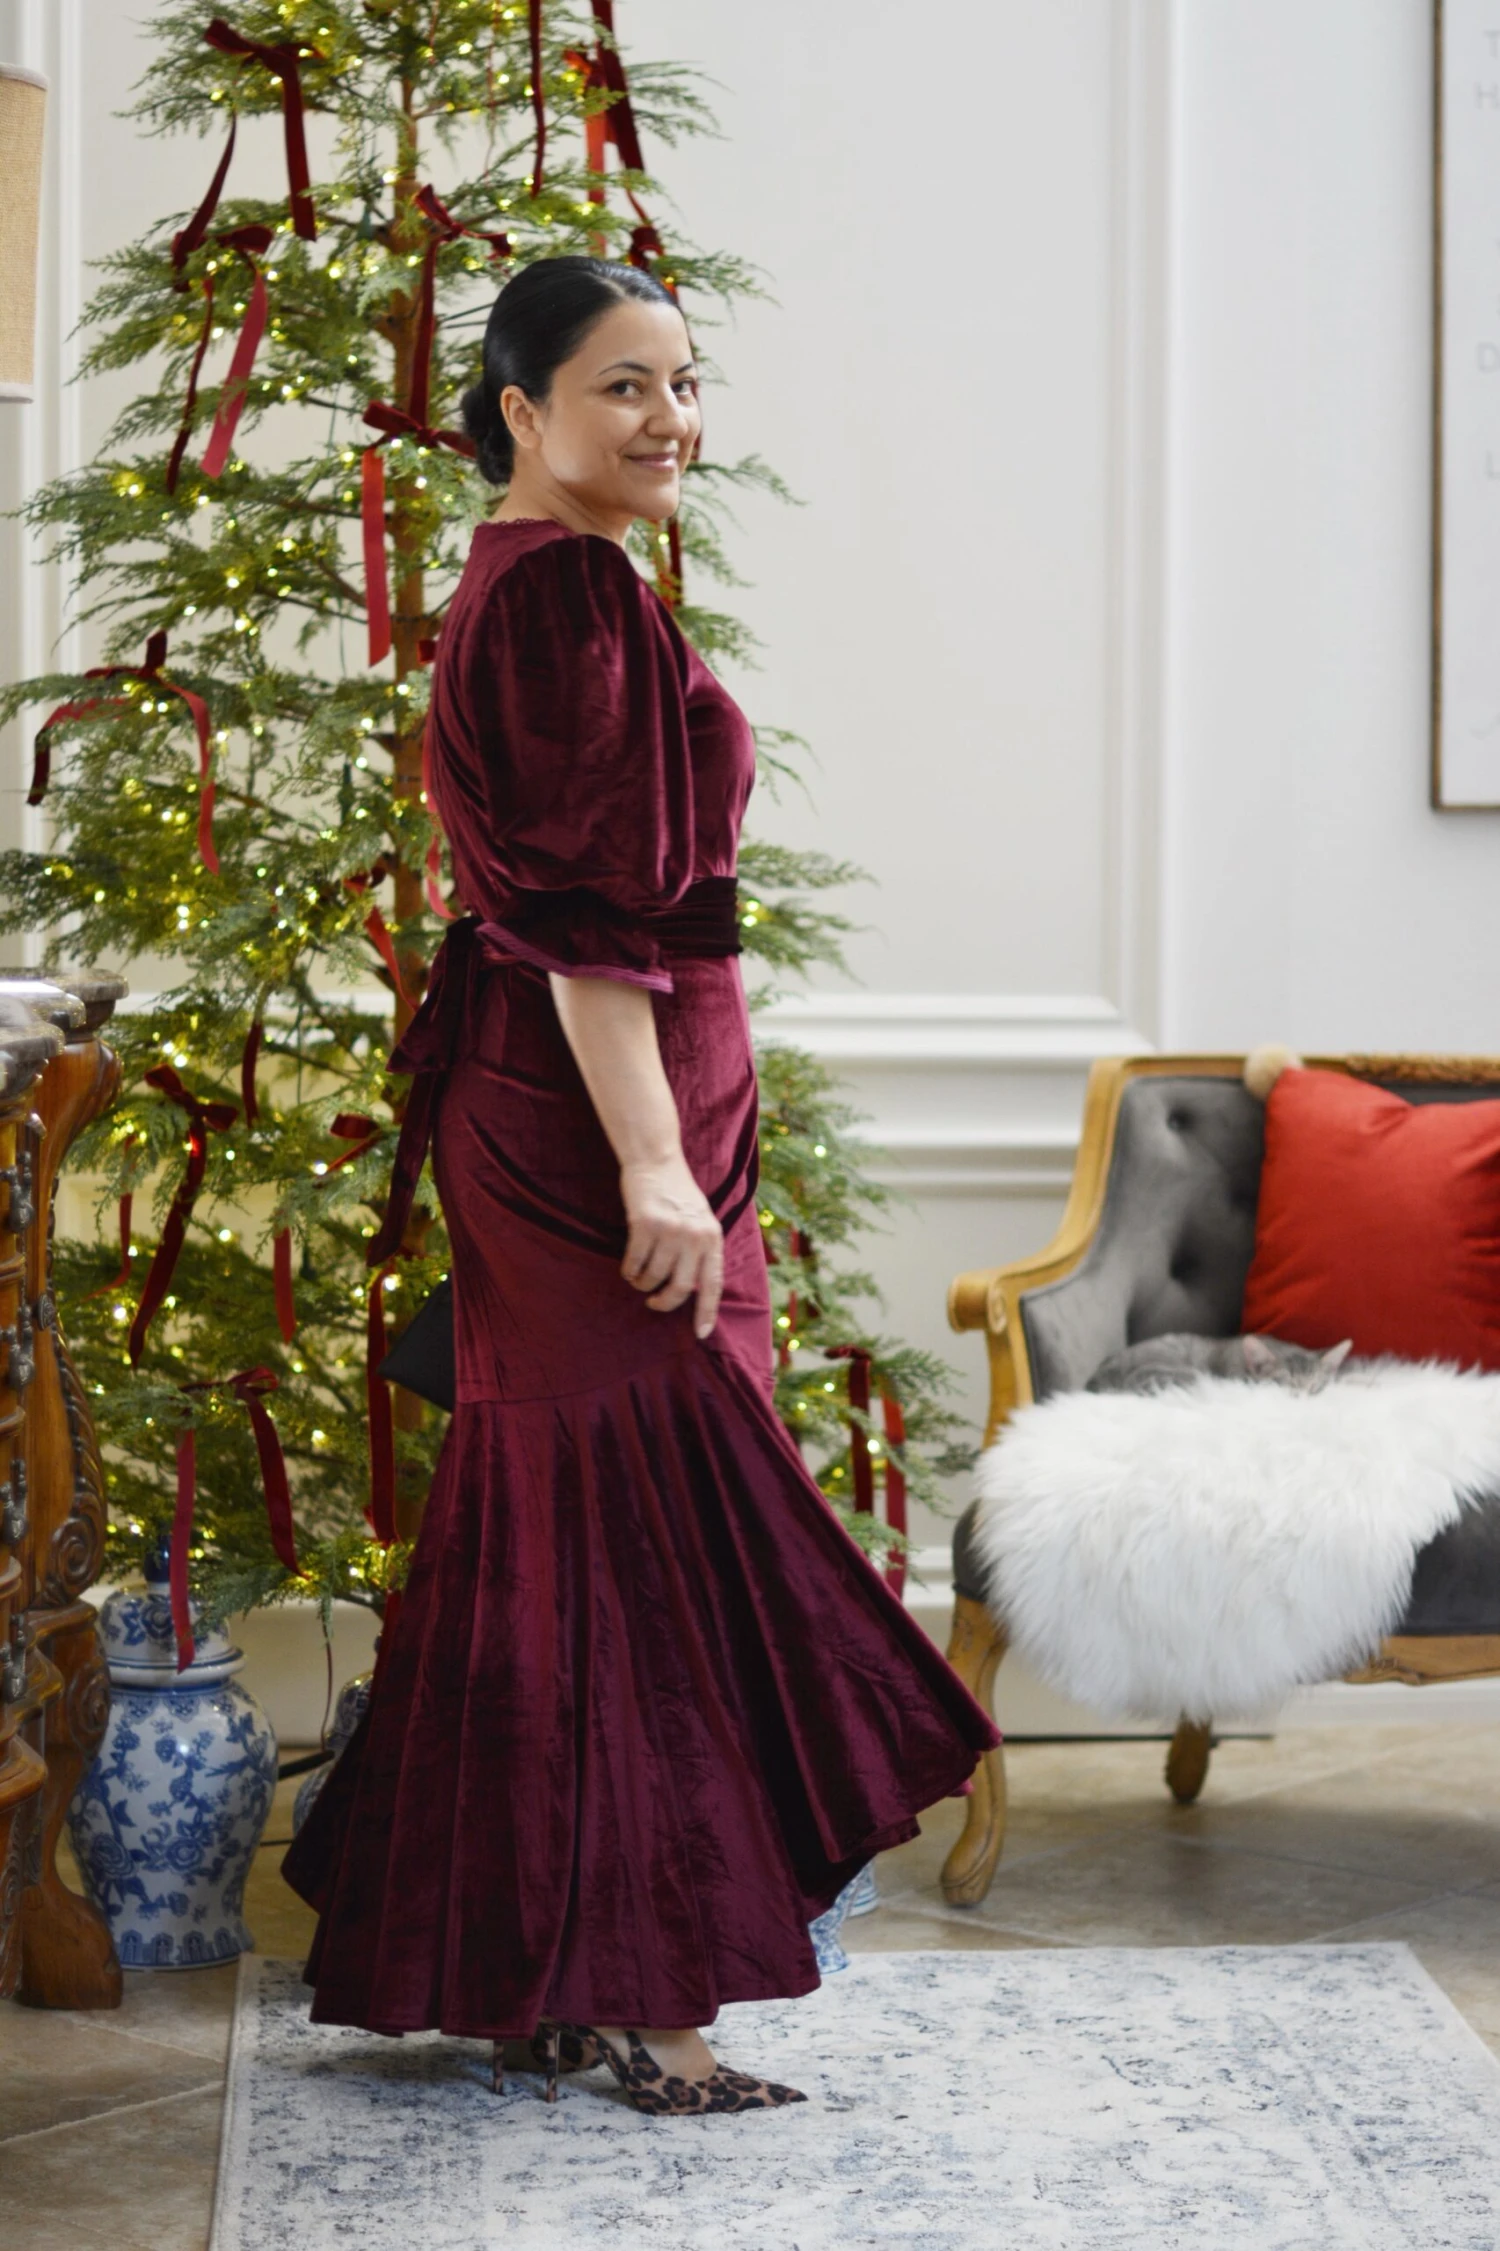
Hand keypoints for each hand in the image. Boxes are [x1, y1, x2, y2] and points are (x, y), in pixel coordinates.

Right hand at [619, 1154, 723, 1338]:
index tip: (700, 1334)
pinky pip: (634, 1262)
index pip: (713, 1284)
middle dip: (665, 1303)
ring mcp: (669, 1230)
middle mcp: (694, 1236)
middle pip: (680, 1288)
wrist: (656, 1161)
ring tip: (639, 1279)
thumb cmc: (678, 1194)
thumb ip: (702, 1249)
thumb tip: (695, 1288)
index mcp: (712, 1237)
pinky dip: (629, 1270)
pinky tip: (628, 1268)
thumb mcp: (702, 1220)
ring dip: (643, 1284)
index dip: (707, 1312)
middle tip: (654, 1303)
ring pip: (654, 1277)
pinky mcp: (644, 1224)